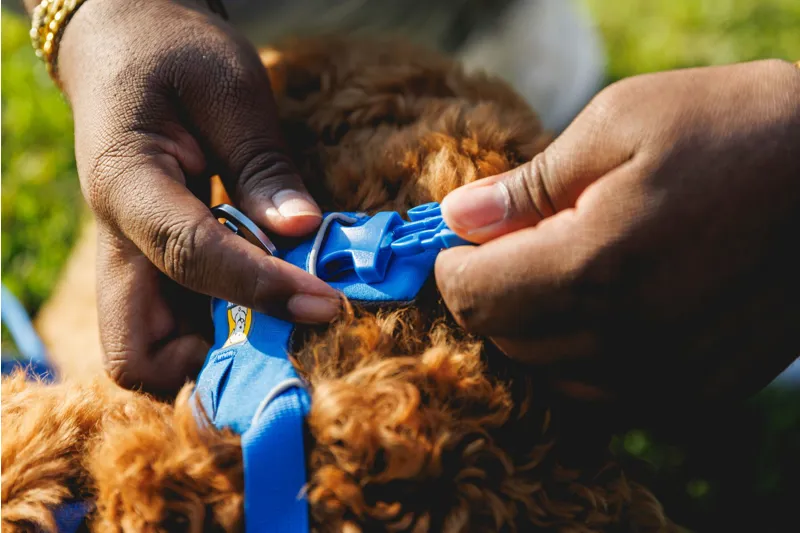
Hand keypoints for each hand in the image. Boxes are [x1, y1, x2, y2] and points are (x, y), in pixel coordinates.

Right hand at [57, 0, 339, 394]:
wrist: (126, 47)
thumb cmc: (175, 53)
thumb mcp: (228, 88)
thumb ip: (262, 164)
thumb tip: (302, 234)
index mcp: (126, 184)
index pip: (190, 255)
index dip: (260, 288)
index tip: (326, 303)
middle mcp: (117, 241)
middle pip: (136, 352)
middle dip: (208, 368)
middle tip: (286, 346)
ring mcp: (132, 262)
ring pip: (152, 354)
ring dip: (216, 360)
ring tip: (287, 331)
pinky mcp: (154, 267)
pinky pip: (176, 329)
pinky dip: (221, 336)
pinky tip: (272, 310)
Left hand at [436, 59, 799, 413]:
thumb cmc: (733, 130)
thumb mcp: (618, 124)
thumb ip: (528, 184)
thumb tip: (457, 216)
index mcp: (596, 266)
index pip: (474, 298)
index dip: (451, 270)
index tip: (457, 244)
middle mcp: (628, 339)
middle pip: (507, 342)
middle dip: (489, 295)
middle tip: (509, 250)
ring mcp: (668, 376)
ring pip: (550, 377)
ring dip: (533, 331)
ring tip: (558, 276)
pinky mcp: (700, 392)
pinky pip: (604, 399)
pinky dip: (581, 362)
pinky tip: (599, 314)